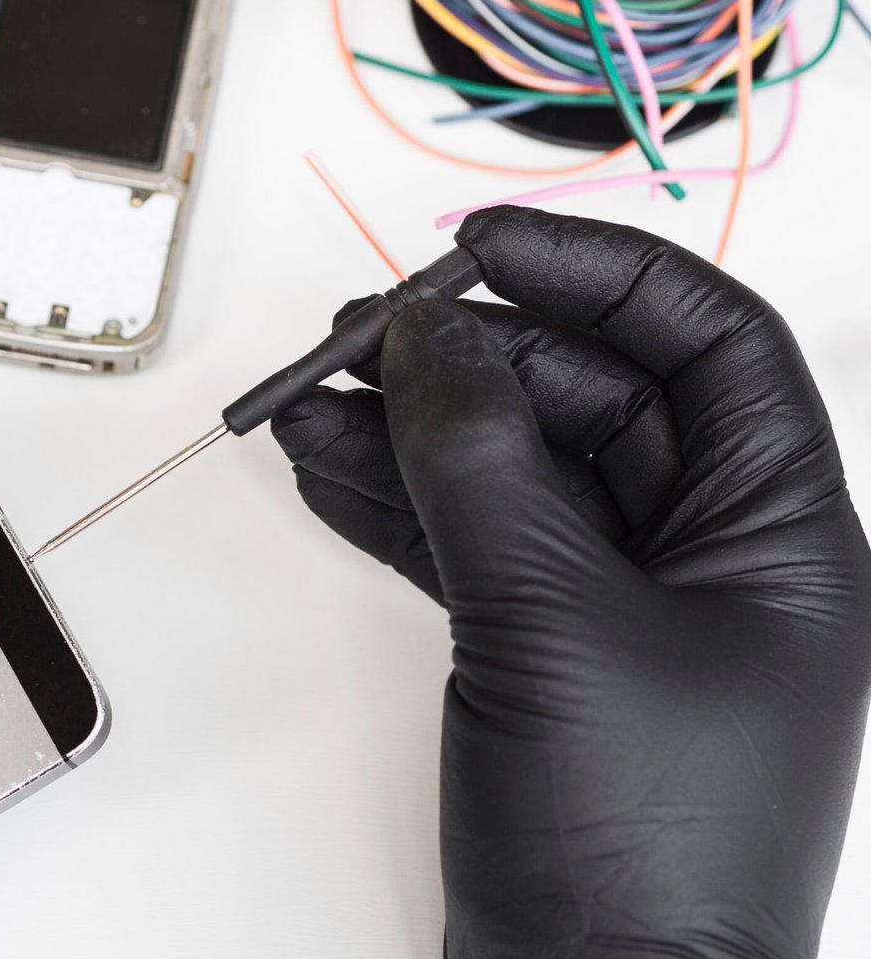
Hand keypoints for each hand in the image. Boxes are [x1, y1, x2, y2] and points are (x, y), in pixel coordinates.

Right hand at [274, 208, 870, 957]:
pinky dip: (398, 502)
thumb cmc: (637, 845)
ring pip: (515, 467)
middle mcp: (710, 556)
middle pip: (589, 396)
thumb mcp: (554, 619)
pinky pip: (471, 539)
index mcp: (778, 532)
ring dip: (412, 427)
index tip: (480, 245)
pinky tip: (329, 470)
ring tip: (312, 399)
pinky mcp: (546, 653)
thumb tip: (430, 337)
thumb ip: (483, 459)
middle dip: (468, 358)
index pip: (704, 341)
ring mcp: (622, 607)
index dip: (596, 270)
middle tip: (359, 338)